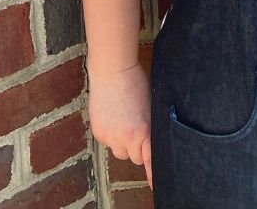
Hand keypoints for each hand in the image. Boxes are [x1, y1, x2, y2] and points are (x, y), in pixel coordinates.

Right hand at [88, 63, 153, 187]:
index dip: (153, 174)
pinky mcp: (99, 133)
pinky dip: (110, 134)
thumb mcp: (151, 108)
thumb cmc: (137, 84)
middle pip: (134, 158)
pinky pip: (107, 142)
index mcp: (144, 132)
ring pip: (120, 151)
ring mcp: (111, 137)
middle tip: (136, 128)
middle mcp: (127, 139)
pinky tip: (113, 117)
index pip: (150, 161)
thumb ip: (150, 129)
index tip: (157, 186)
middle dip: (136, 148)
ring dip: (122, 142)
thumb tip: (152, 143)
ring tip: (124, 120)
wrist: (112, 71)